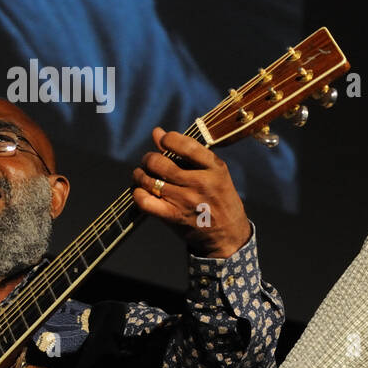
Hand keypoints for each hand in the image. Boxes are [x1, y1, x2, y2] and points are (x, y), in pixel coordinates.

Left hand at [131, 127, 251, 257]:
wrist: (228, 235)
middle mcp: (201, 183)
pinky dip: (138, 194)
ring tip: (142, 175)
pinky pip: (145, 201)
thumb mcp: (212, 173)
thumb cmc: (219, 199)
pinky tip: (141, 192)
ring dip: (140, 175)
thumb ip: (185, 152)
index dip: (168, 139)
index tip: (164, 141)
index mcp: (215, 168)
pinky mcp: (174, 216)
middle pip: (160, 163)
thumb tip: (157, 132)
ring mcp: (187, 201)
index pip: (185, 145)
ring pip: (150, 180)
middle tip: (149, 162)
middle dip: (149, 159)